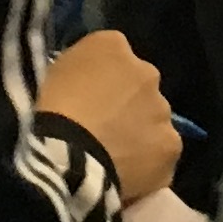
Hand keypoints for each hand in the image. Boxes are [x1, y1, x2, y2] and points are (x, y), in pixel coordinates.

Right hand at [36, 29, 180, 203]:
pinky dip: (147, 164)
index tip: (87, 99)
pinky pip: (159, 155)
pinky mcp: (171, 148)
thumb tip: (90, 82)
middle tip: (103, 128)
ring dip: (140, 133)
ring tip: (114, 156)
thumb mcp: (52, 72)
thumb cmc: (51, 110)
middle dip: (127, 104)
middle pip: (139, 87)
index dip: (101, 80)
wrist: (68, 157)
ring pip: (154, 121)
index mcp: (112, 45)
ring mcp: (163, 112)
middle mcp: (147, 71)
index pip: (112, 56)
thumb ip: (80, 68)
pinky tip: (126, 176)